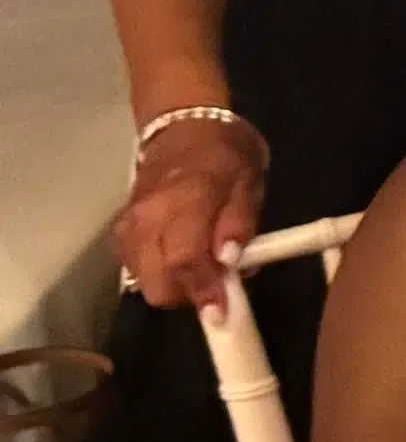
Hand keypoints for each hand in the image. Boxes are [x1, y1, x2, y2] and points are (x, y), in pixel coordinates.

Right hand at [114, 109, 267, 309]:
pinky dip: (157, 273)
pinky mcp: (120, 231)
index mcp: (186, 201)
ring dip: (173, 285)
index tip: (220, 313)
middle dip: (188, 295)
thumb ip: (239, 224)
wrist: (183, 128)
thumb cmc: (225, 155)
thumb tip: (229, 262)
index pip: (185, 260)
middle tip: (217, 287)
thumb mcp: (248, 183)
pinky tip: (179, 259)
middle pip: (157, 283)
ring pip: (142, 281)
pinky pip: (134, 267)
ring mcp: (128, 226)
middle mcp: (148, 218)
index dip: (202, 291)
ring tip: (202, 270)